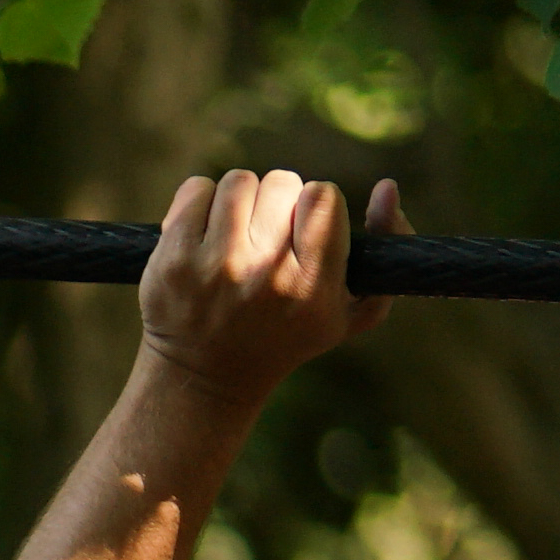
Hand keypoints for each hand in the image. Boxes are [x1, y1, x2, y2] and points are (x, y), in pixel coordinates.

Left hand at [137, 164, 390, 392]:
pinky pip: (195, 190)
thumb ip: (388, 247)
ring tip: (236, 232)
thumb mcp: (353, 311)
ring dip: (240, 198)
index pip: (322, 197)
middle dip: (276, 201)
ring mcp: (213, 268)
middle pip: (281, 182)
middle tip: (266, 233)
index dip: (313, 205)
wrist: (205, 378)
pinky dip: (200, 201)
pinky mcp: (171, 262)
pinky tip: (204, 232)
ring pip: (238, 181)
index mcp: (311, 286)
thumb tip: (386, 188)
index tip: (301, 229)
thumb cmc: (287, 337)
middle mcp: (263, 276)